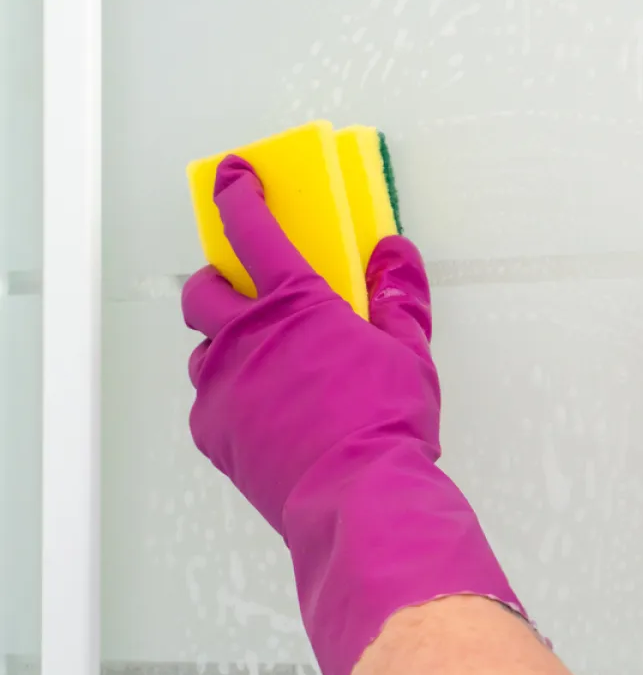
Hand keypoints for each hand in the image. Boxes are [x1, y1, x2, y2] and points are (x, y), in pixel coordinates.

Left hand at [182, 155, 524, 674]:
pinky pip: (209, 400)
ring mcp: (224, 386)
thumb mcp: (408, 352)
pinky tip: (266, 410)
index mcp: (296, 303)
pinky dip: (230, 394)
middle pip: (204, 289)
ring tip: (263, 360)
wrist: (357, 497)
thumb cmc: (384, 424)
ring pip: (202, 348)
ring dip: (224, 342)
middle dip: (219, 280)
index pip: (254, 230)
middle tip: (247, 289)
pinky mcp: (215, 432)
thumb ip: (398, 298)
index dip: (239, 194)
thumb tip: (395, 258)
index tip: (234, 176)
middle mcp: (247, 337)